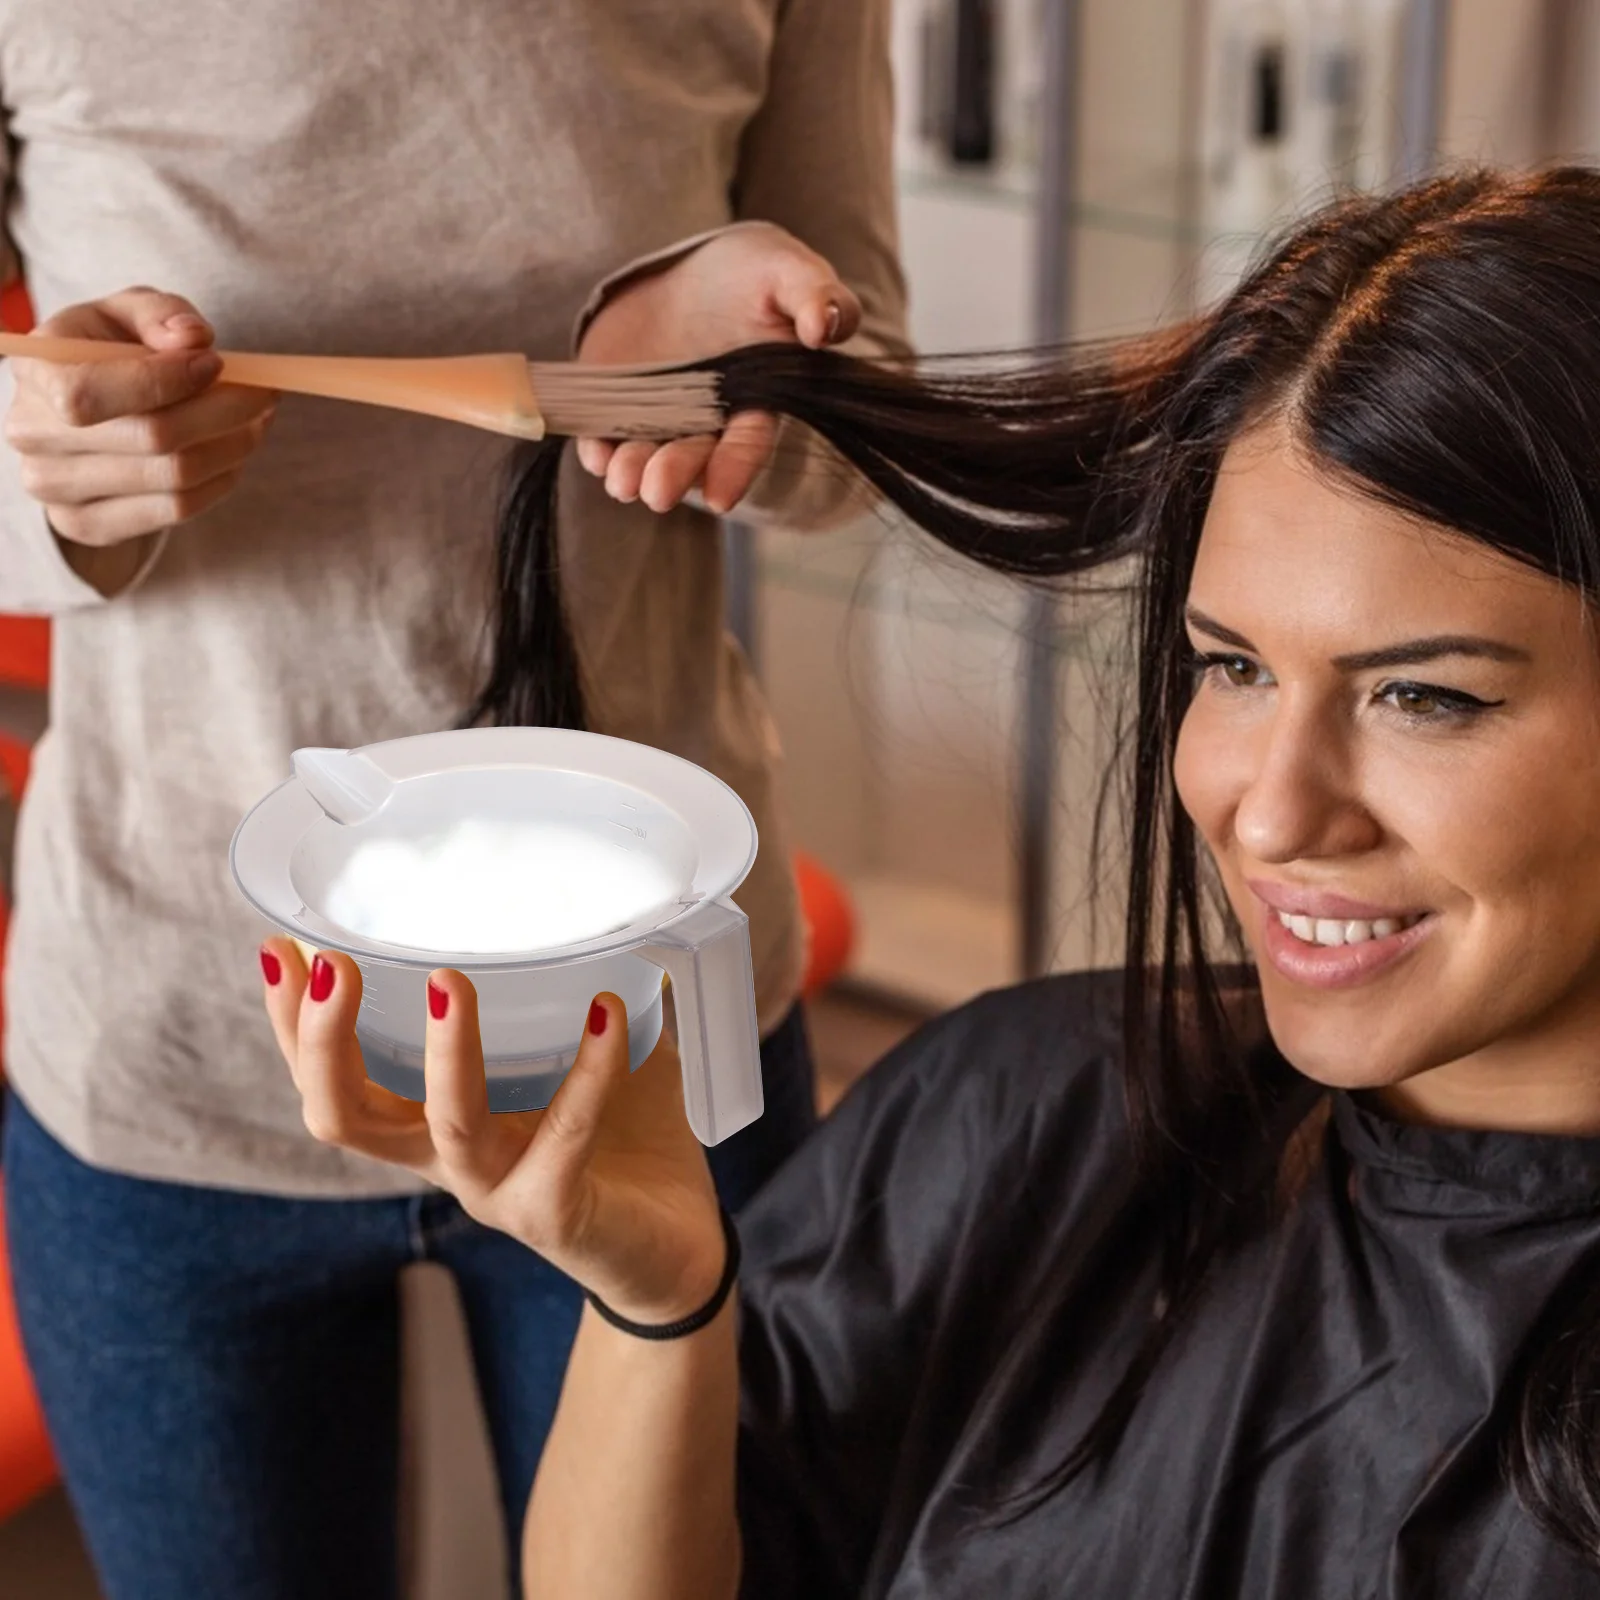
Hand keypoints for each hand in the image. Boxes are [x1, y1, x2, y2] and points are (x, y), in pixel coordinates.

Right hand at [5, 287, 276, 547]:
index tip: (217, 364)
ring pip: (175, 479)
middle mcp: (32, 435)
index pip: (91, 393)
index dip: (165, 380)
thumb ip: (159, 314)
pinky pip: (177, 510)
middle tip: (263, 393)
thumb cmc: (107, 353)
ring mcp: (56, 488)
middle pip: (152, 439)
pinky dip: (221, 480)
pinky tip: (233, 451)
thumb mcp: (127, 314)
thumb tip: (194, 339)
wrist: (80, 411)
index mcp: (34, 372)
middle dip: (224, 412)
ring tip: (256, 419)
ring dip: (234, 447)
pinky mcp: (87, 524)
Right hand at [261, 941, 726, 1323]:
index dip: (292, 1023)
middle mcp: (445, 1161)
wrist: (672, 1250)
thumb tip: (573, 898)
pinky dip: (587, 1071)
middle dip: (322, 1041)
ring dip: (446, 1051)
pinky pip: (564, 1135)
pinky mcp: (556, 1211)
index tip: (279, 947)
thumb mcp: (569, 1058)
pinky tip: (606, 1013)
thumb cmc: (617, 1144)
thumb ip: (556, 993)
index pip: (332, 1079)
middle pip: (344, 1115)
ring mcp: (497, 1190)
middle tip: (332, 966)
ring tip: (451, 980)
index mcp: (427, 1125)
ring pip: (446, 1125)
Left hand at [576, 222, 859, 514]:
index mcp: (755, 402)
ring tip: (622, 481)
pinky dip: (596, 447)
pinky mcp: (617, 403)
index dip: (734, 469)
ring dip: (631, 472)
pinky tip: (593, 455)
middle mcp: (706, 422)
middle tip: (656, 491)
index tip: (719, 498)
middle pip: (692, 456)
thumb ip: (814, 297)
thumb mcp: (789, 272)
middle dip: (673, 476)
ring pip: (646, 455)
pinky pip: (604, 433)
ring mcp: (659, 416)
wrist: (695, 269)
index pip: (747, 443)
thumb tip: (822, 328)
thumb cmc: (755, 274)